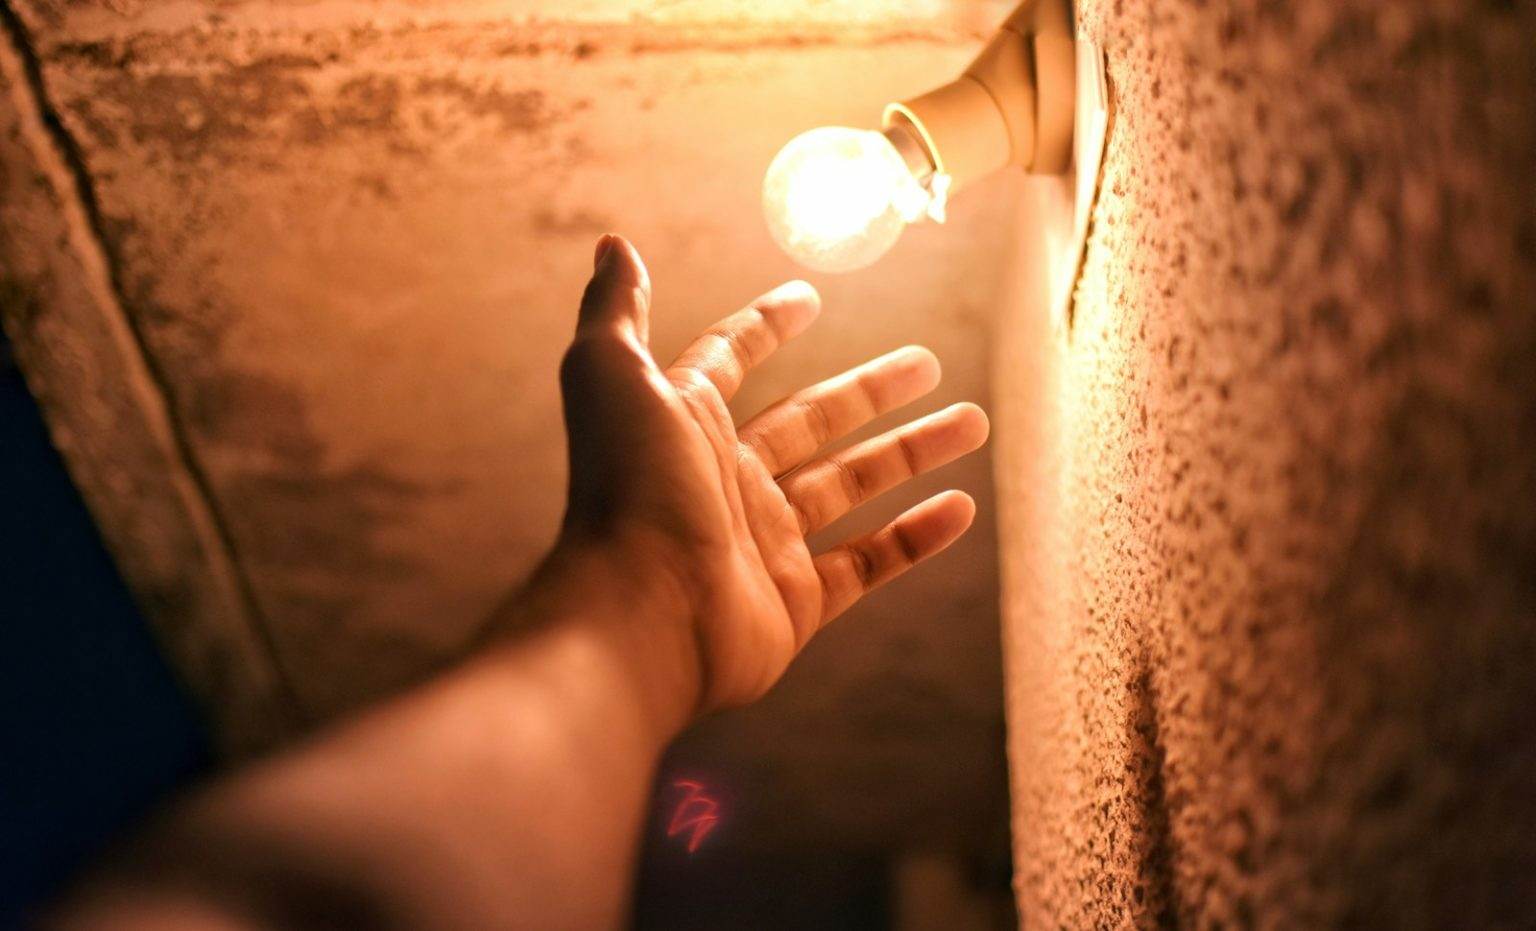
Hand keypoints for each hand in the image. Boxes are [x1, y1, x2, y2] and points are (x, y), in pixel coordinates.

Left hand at [546, 235, 988, 715]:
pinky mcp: (794, 601)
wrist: (640, 617)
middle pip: (811, 421)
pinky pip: (868, 561)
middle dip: (870, 390)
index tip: (809, 299)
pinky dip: (915, 537)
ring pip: (851, 485)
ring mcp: (762, 542)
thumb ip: (615, 308)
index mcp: (686, 422)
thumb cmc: (625, 489)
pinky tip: (961, 508)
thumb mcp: (611, 375)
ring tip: (973, 421)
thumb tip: (613, 243)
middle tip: (927, 363)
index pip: (730, 361)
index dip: (765, 327)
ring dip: (911, 453)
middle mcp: (725, 479)